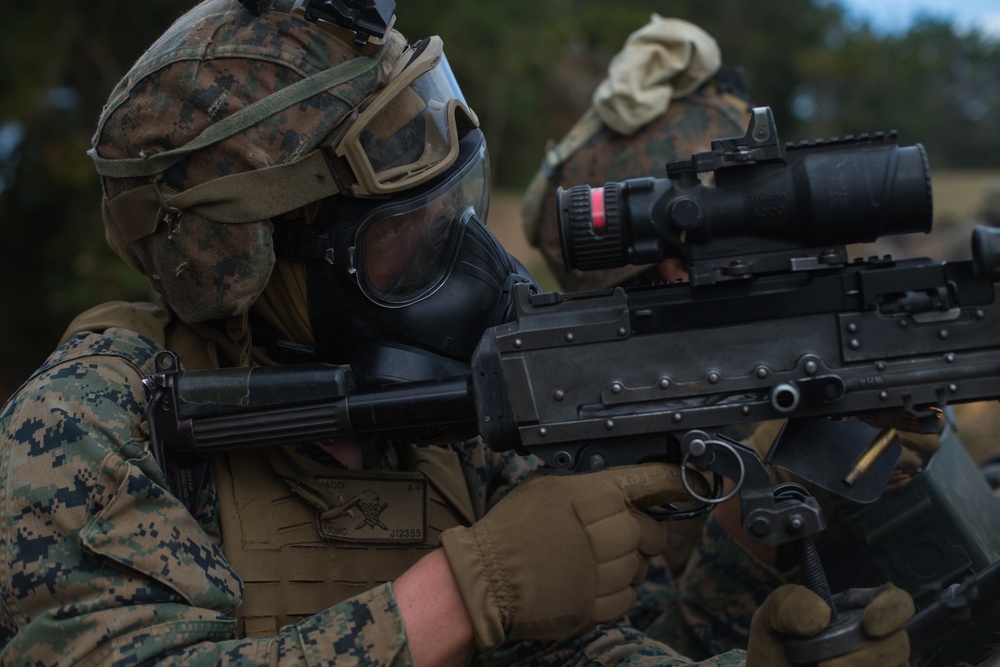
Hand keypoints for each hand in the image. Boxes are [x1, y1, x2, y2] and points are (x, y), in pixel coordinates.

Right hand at [440, 463, 704, 650]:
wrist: (485, 578)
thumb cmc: (511, 529)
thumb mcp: (548, 487)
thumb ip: (591, 486)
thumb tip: (623, 489)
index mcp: (597, 496)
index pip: (654, 482)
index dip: (679, 483)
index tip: (698, 481)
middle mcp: (609, 532)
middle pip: (653, 531)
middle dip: (638, 532)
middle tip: (606, 534)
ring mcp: (607, 572)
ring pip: (641, 565)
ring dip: (624, 563)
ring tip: (587, 560)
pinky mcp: (600, 605)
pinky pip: (628, 596)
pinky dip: (613, 590)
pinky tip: (585, 581)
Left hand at [747, 583, 914, 666]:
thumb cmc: (776, 645)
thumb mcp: (771, 617)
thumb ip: (788, 604)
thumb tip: (821, 615)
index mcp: (859, 612)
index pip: (897, 603)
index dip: (892, 611)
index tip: (869, 626)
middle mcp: (878, 642)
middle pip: (900, 645)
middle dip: (868, 657)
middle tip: (825, 664)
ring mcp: (879, 666)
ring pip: (897, 666)